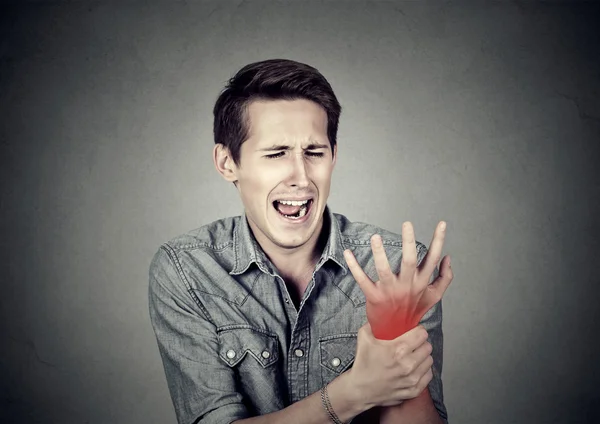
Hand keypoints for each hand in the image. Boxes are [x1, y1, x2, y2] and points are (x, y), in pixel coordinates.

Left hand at [343, 221, 452, 339]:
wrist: (396, 333)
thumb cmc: (413, 310)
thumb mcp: (434, 296)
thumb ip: (444, 278)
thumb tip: (448, 258)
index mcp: (421, 282)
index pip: (433, 258)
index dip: (438, 241)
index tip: (442, 224)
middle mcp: (407, 285)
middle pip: (410, 261)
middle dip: (409, 242)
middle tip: (407, 224)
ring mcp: (389, 291)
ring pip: (384, 270)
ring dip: (379, 253)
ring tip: (375, 237)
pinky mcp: (373, 296)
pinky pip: (362, 280)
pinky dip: (354, 266)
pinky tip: (348, 252)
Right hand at [347, 323, 433, 408]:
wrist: (359, 390)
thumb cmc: (362, 364)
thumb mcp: (363, 338)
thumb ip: (372, 324)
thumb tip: (378, 315)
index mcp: (398, 349)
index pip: (421, 335)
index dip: (418, 331)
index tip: (415, 332)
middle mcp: (408, 364)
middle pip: (427, 347)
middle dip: (421, 344)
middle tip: (414, 344)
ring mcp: (412, 379)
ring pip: (429, 361)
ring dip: (423, 357)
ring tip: (415, 356)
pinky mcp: (413, 391)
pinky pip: (428, 376)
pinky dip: (424, 371)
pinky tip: (416, 369)